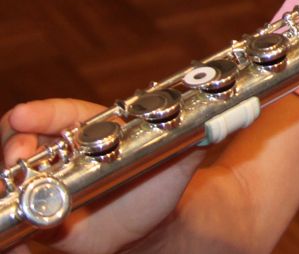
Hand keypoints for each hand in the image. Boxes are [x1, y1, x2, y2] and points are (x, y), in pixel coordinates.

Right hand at [1, 99, 203, 253]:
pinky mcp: (40, 217)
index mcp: (89, 130)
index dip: (41, 113)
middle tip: (17, 155)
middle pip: (21, 137)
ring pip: (13, 174)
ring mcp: (45, 183)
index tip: (24, 115)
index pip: (59, 114)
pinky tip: (13, 235)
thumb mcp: (177, 158)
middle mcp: (60, 153)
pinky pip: (14, 216)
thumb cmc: (158, 185)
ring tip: (17, 187)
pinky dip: (7, 221)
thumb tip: (228, 113)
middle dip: (14, 143)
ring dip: (7, 178)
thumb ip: (196, 134)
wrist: (152, 228)